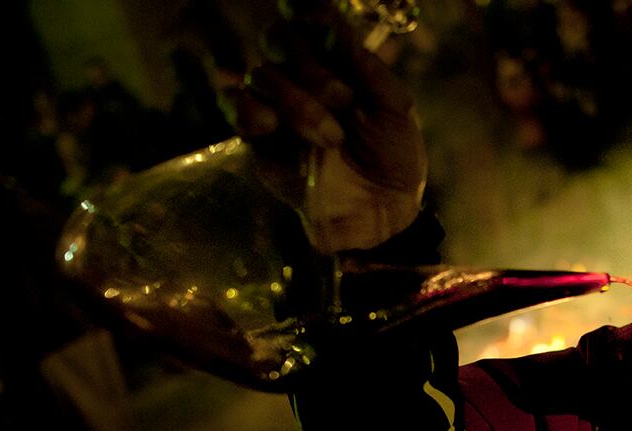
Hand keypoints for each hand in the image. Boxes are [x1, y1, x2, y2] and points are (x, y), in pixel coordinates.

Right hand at [226, 1, 426, 252]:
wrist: (381, 210)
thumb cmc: (393, 158)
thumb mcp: (396, 110)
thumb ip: (369, 68)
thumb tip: (334, 33)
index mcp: (338, 62)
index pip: (309, 21)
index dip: (304, 10)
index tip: (311, 14)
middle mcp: (303, 78)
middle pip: (278, 40)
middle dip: (310, 67)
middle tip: (342, 100)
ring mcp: (278, 107)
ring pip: (261, 75)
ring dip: (298, 104)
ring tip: (332, 139)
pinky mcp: (258, 139)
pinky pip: (236, 105)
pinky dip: (252, 110)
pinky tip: (275, 128)